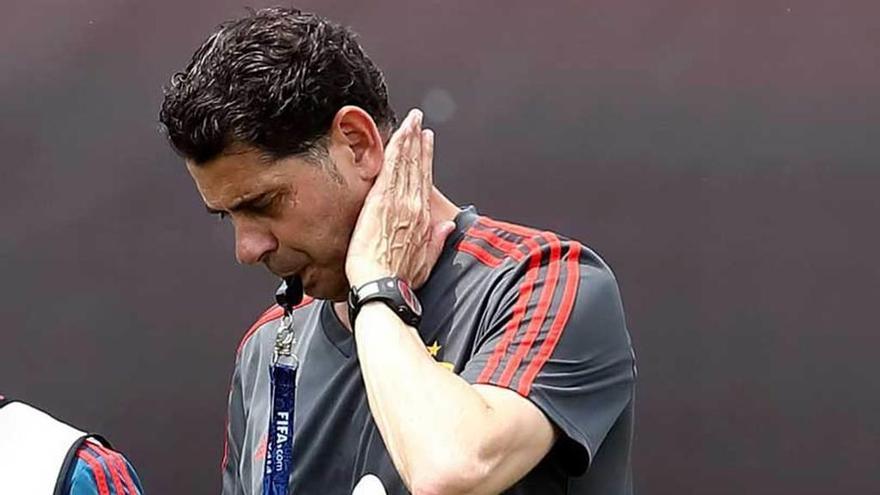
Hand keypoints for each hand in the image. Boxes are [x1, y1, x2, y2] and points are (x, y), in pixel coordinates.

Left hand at [345, 109, 454, 288]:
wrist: (382, 287)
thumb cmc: (399, 281)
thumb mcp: (425, 263)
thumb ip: (436, 241)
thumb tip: (446, 227)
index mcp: (423, 219)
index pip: (425, 180)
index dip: (426, 158)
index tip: (426, 141)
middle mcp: (413, 206)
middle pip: (416, 166)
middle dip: (418, 141)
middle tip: (418, 121)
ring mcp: (398, 202)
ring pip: (405, 163)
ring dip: (408, 138)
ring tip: (411, 120)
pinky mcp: (381, 201)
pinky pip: (391, 168)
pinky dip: (396, 150)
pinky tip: (398, 134)